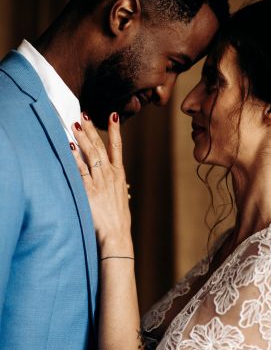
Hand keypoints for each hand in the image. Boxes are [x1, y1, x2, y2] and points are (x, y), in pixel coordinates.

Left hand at [70, 112, 133, 256]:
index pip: (117, 147)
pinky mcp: (89, 191)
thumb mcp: (121, 198)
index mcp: (119, 175)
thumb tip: (121, 183)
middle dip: (92, 129)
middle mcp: (110, 175)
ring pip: (91, 155)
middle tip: (84, 114)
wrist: (116, 235)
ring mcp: (100, 182)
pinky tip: (69, 147)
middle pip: (101, 146)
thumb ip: (118, 187)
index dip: (115, 130)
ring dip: (82, 139)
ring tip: (75, 125)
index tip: (113, 115)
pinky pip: (81, 170)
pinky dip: (75, 158)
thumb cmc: (118, 219)